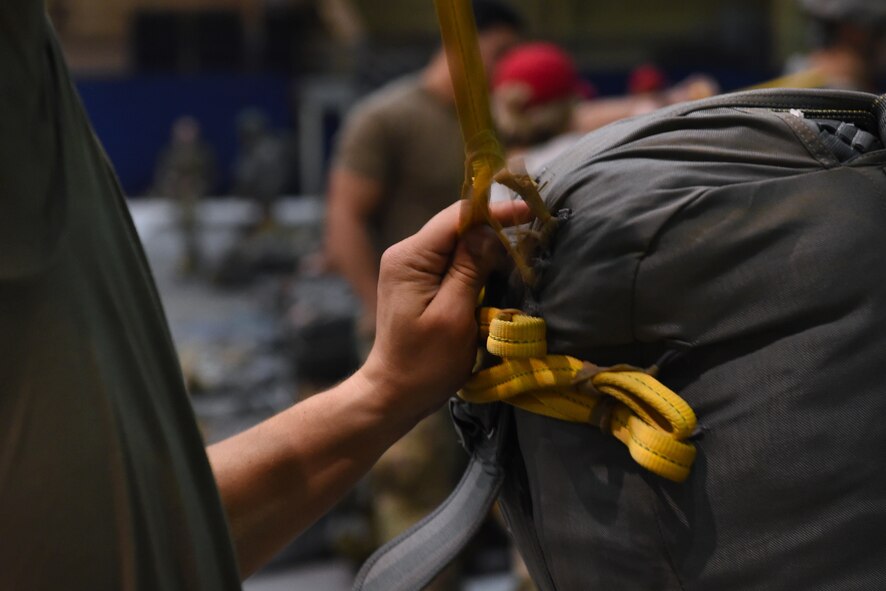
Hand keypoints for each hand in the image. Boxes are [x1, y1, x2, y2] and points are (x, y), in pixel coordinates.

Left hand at [360, 199, 532, 420]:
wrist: (395, 392)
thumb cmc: (424, 362)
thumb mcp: (453, 315)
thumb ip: (470, 269)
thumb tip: (491, 231)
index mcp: (409, 258)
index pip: (455, 219)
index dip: (493, 212)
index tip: (529, 211)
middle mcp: (406, 254)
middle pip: (456, 226)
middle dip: (493, 225)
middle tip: (532, 227)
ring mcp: (411, 267)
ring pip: (456, 242)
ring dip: (487, 243)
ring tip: (522, 242)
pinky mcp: (420, 281)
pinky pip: (452, 260)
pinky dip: (477, 260)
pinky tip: (498, 264)